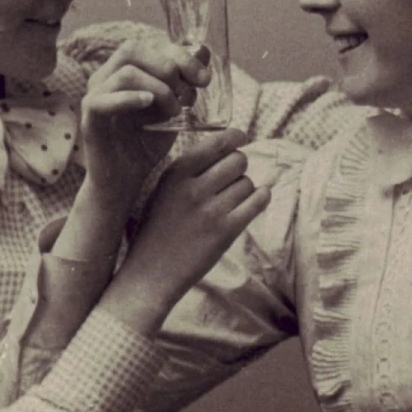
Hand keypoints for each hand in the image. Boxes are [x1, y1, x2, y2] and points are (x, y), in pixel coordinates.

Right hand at [80, 36, 211, 216]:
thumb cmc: (148, 142)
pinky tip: (148, 103)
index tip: (205, 79)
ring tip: (173, 111)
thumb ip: (185, 81)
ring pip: (126, 72)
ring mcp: (95, 95)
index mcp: (126, 70)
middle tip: (188, 91)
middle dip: (170, 65)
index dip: (181, 55)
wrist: (127, 180)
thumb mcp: (174, 108)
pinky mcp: (89, 117)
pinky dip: (129, 98)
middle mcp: (106, 77)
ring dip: (158, 88)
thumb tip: (203, 50)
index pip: (151, 45)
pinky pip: (102, 99)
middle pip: (134, 49)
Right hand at [101, 129, 268, 333]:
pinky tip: (256, 200)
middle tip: (230, 179)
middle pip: (237, 160)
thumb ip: (188, 171)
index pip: (215, 143)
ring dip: (244, 189)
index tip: (241, 137)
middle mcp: (193, 189)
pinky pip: (258, 201)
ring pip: (248, 182)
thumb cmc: (156, 231)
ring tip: (229, 202)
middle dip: (238, 167)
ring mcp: (211, 211)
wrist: (150, 274)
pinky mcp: (226, 231)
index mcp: (175, 175)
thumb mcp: (162, 192)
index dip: (234, 137)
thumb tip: (224, 147)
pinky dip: (261, 198)